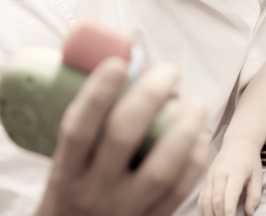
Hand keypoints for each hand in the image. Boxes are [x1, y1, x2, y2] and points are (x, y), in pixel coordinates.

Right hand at [35, 58, 210, 215]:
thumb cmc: (73, 195)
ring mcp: (124, 210)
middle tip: (170, 72)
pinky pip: (180, 190)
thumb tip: (119, 68)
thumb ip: (89, 127)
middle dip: (150, 97)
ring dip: (184, 129)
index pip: (78, 128)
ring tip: (194, 104)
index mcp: (64, 174)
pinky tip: (200, 138)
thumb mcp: (65, 166)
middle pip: (123, 136)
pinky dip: (196, 160)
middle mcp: (92, 192)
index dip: (98, 93)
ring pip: (161, 167)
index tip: (119, 64)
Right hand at [198, 139, 263, 215]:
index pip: (229, 196)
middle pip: (215, 201)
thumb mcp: (257, 175)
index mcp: (235, 173)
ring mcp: (211, 177)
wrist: (237, 143)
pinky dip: (203, 210)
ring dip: (210, 215)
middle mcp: (220, 174)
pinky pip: (201, 198)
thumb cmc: (249, 161)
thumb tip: (249, 213)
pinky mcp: (206, 180)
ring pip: (206, 201)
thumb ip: (255, 195)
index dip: (229, 212)